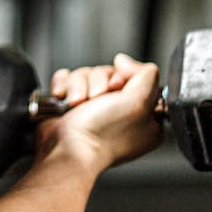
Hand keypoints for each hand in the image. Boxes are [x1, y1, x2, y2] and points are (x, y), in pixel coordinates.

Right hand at [36, 53, 164, 169]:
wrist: (67, 149)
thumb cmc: (102, 136)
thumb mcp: (140, 102)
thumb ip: (146, 75)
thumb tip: (125, 61)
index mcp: (144, 117)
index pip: (137, 78)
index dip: (125, 78)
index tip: (118, 89)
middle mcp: (120, 114)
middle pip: (109, 73)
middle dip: (99, 82)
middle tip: (97, 99)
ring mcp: (94, 111)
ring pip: (87, 75)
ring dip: (79, 85)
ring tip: (79, 104)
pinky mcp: (71, 108)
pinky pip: (68, 80)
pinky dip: (65, 86)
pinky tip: (65, 100)